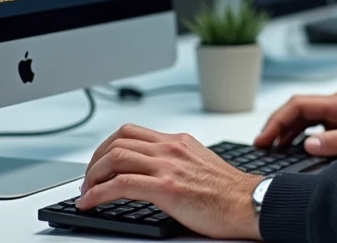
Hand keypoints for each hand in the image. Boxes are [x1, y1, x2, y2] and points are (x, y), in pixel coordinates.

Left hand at [78, 124, 263, 239]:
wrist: (250, 203)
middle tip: (88, 179)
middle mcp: (171, 148)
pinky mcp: (166, 188)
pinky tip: (90, 203)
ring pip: (115, 157)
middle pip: (118, 140)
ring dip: (92, 175)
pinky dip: (98, 193)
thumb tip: (155, 174)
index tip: (99, 163)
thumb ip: (178, 162)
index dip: (107, 147)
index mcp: (178, 142)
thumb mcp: (201, 164)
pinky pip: (121, 184)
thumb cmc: (230, 193)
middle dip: (94, 160)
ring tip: (86, 192)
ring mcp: (168, 165)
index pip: (132, 132)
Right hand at [254, 90, 336, 160]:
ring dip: (287, 130)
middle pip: (298, 109)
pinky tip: (295, 146)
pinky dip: (301, 134)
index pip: (300, 105)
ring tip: (272, 147)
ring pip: (306, 117)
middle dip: (276, 125)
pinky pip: (317, 125)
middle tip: (261, 145)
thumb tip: (309, 144)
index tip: (264, 137)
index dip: (278, 120)